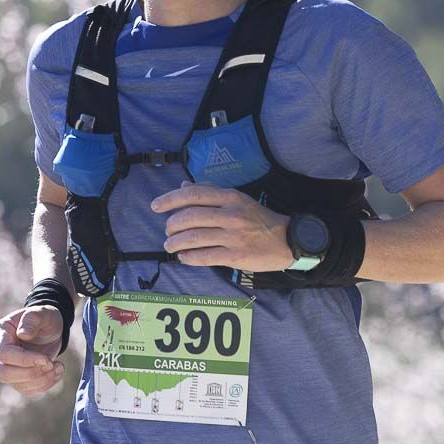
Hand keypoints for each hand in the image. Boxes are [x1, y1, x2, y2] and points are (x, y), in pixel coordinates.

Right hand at [0, 306, 65, 397]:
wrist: (49, 329)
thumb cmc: (43, 318)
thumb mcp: (41, 313)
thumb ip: (32, 320)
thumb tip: (22, 334)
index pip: (4, 354)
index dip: (25, 360)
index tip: (46, 359)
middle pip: (4, 374)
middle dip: (31, 373)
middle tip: (51, 363)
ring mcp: (5, 367)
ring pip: (17, 385)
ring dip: (41, 380)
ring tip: (58, 366)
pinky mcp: (17, 378)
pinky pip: (27, 390)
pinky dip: (45, 385)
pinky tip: (57, 371)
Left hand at [151, 181, 293, 271]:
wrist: (287, 241)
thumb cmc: (258, 219)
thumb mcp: (238, 199)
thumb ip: (210, 191)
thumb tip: (184, 187)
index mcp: (230, 197)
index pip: (193, 195)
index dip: (170, 199)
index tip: (156, 206)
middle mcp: (230, 215)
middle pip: (189, 217)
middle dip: (172, 225)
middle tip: (168, 230)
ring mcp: (233, 236)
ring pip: (193, 238)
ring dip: (175, 243)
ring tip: (170, 245)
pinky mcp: (235, 256)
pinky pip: (204, 257)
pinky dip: (188, 257)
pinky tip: (183, 257)